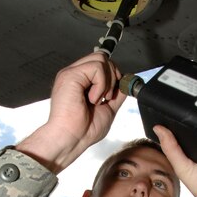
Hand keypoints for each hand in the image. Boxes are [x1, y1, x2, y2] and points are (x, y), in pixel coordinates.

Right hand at [17, 52, 125, 172]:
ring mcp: (71, 73)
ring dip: (106, 82)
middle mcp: (76, 75)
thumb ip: (116, 95)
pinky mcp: (70, 75)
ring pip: (101, 59)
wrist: (71, 139)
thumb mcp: (108, 109)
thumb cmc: (84, 130)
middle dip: (112, 76)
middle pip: (102, 57)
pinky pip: (96, 67)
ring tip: (98, 99)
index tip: (112, 95)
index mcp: (81, 82)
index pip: (101, 65)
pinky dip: (101, 84)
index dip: (112, 76)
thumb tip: (125, 82)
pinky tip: (92, 99)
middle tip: (107, 97)